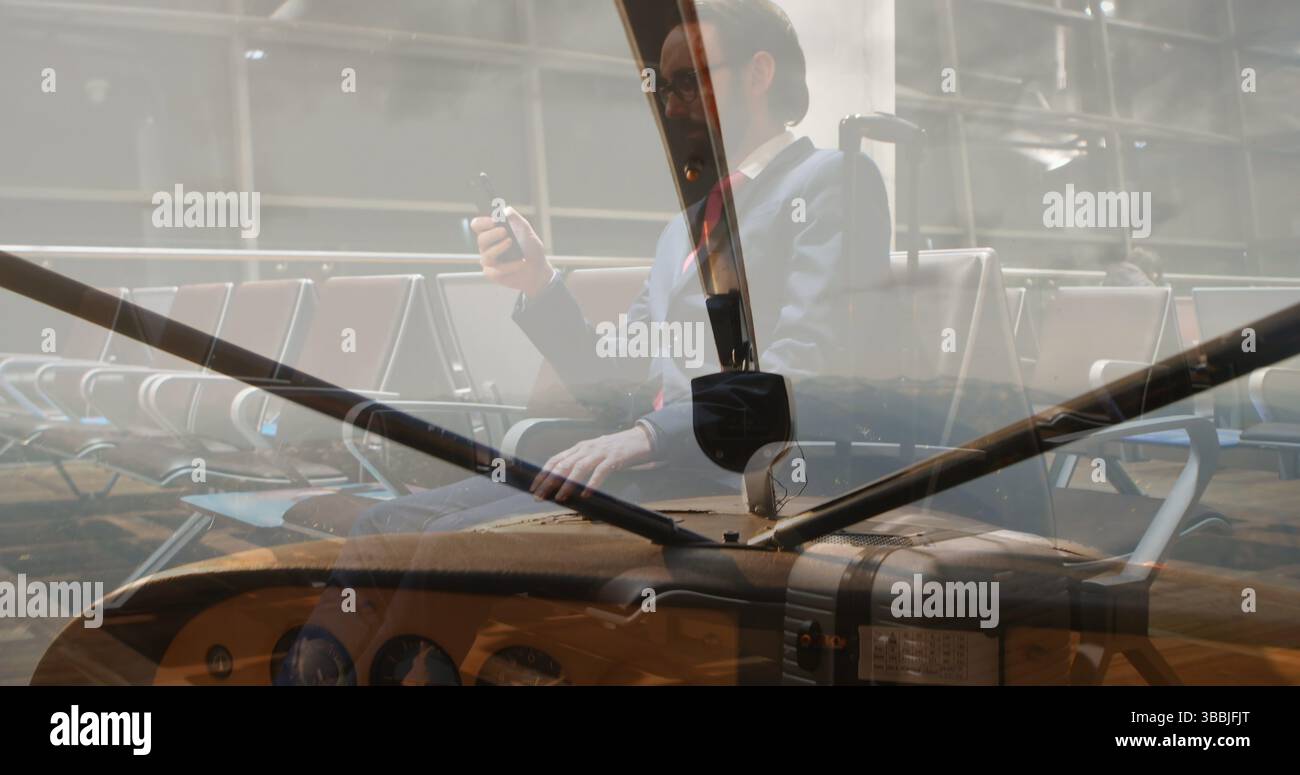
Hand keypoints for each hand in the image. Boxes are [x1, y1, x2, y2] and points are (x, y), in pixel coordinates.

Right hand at [469, 206, 553, 296]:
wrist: (538, 269)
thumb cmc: (530, 248)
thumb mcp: (526, 231)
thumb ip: (516, 219)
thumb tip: (506, 210)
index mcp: (491, 233)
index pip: (477, 225)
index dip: (482, 222)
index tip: (493, 221)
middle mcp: (487, 247)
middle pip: (481, 239)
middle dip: (492, 234)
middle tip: (504, 231)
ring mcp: (489, 261)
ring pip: (487, 256)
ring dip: (499, 249)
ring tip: (511, 243)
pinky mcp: (493, 274)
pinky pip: (497, 270)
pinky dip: (510, 266)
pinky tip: (521, 262)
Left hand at [530, 427, 653, 502]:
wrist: (640, 438)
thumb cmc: (615, 449)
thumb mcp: (594, 452)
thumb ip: (580, 462)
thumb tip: (563, 479)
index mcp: (579, 448)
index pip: (556, 459)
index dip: (543, 473)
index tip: (534, 486)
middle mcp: (586, 448)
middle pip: (563, 464)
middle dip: (549, 481)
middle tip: (539, 496)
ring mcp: (600, 452)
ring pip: (579, 468)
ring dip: (567, 484)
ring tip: (560, 497)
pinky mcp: (614, 458)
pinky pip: (600, 471)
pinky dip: (592, 483)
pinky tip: (586, 494)